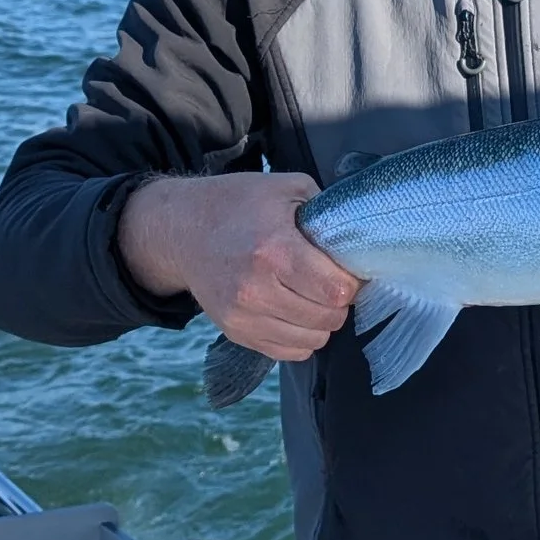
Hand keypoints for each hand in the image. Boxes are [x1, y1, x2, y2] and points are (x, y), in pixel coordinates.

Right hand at [118, 174, 359, 360]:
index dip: (351, 282)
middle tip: (330, 283)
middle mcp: (256, 289)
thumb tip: (358, 239)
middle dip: (339, 302)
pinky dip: (300, 338)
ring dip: (321, 322)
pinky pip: (288, 352)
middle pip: (327, 318)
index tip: (345, 270)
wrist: (182, 231)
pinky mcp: (235, 331)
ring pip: (312, 341)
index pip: (336, 290)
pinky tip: (295, 313)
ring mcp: (243, 315)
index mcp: (273, 249)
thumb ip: (326, 210)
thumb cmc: (236, 205)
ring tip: (312, 298)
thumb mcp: (284, 187)